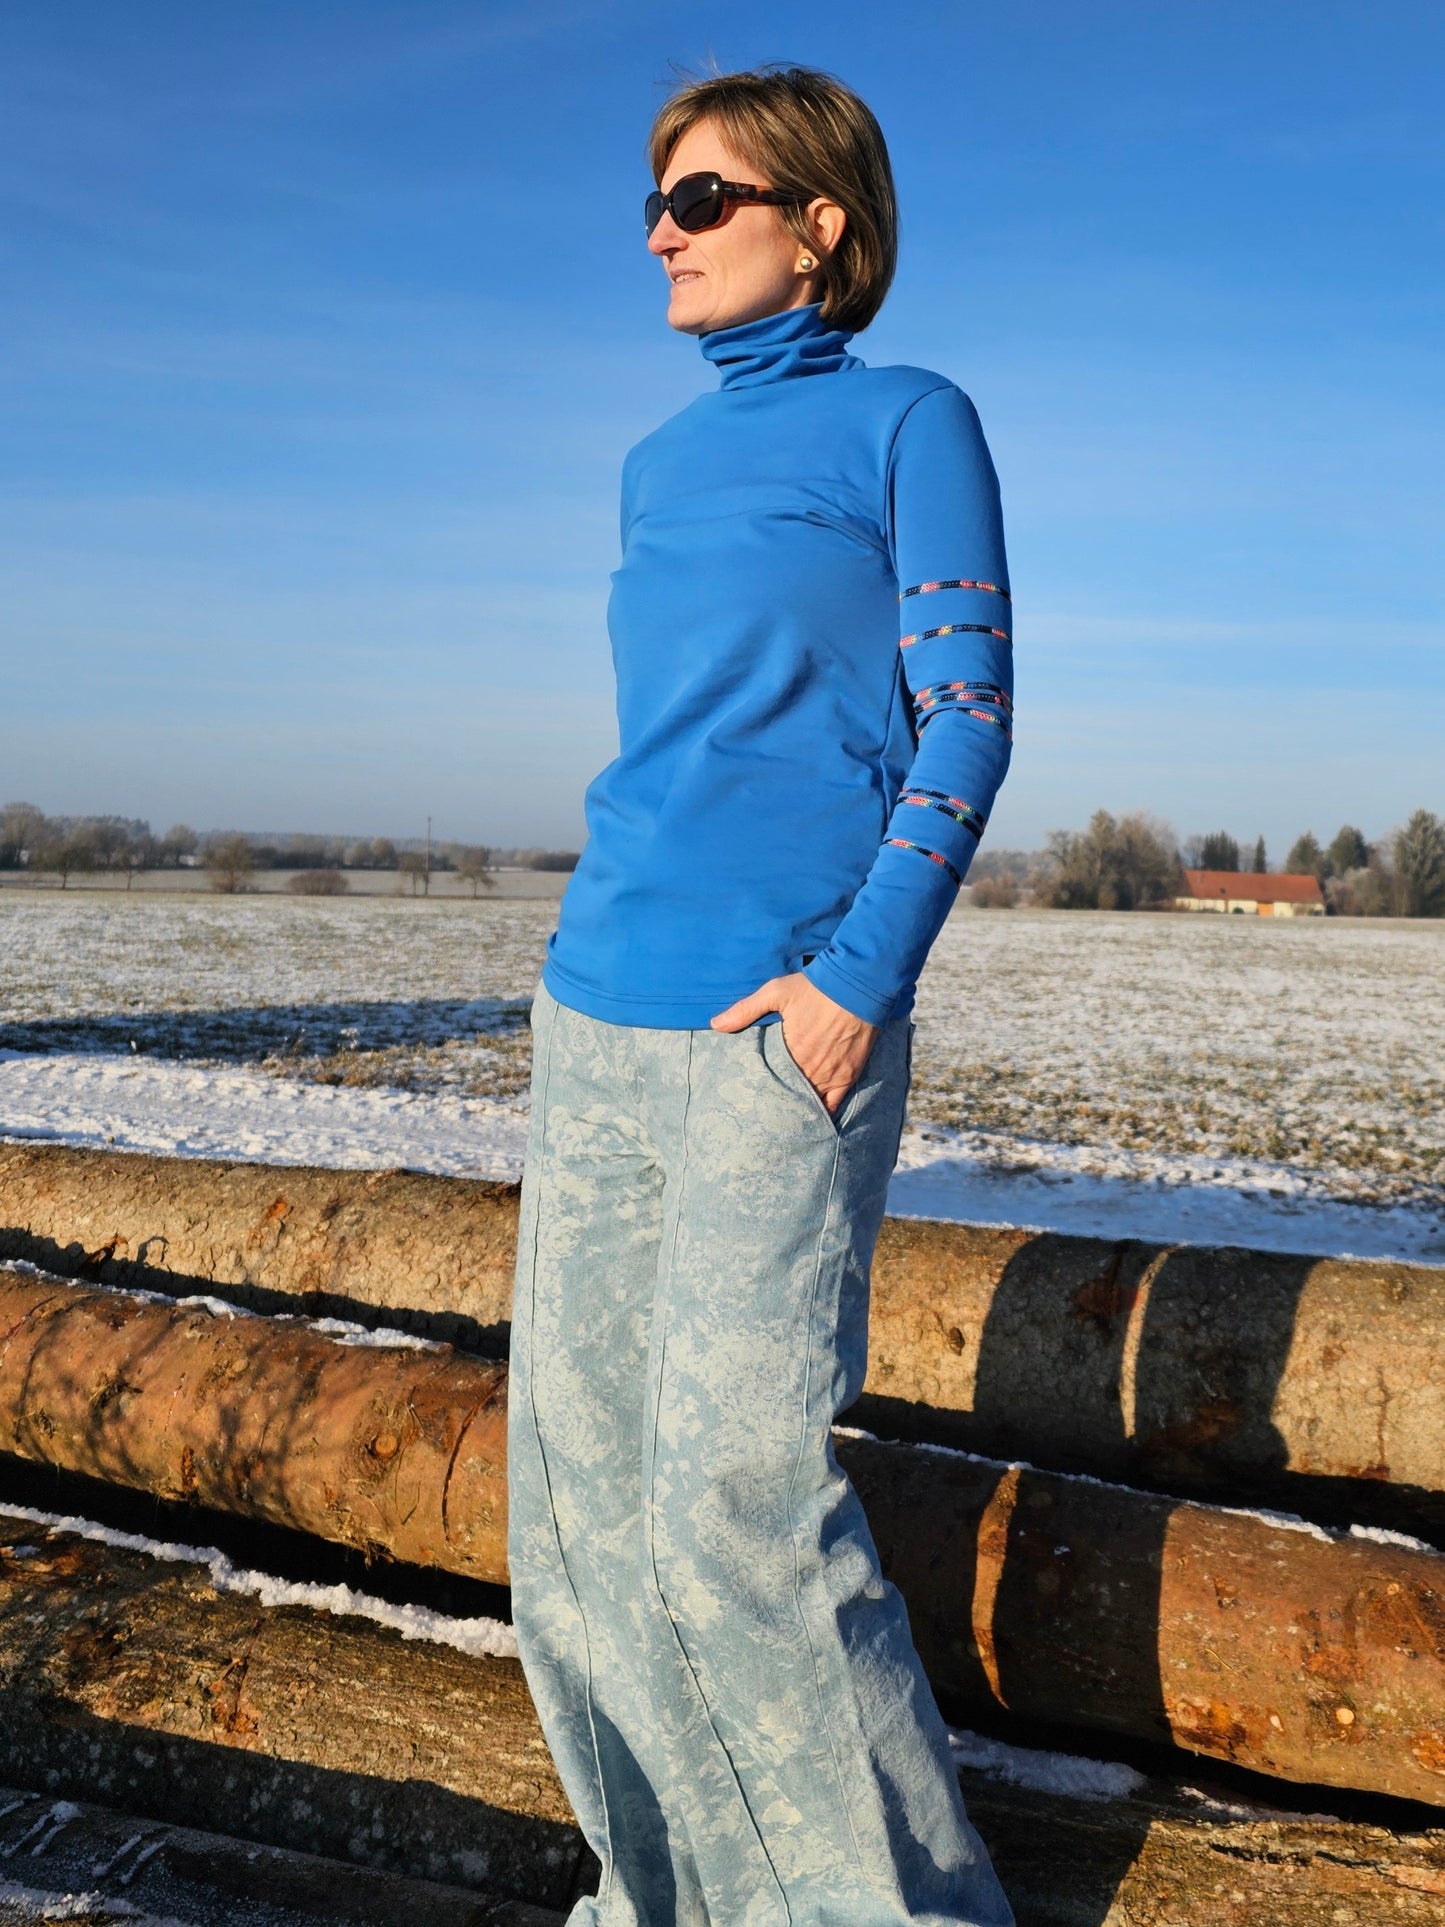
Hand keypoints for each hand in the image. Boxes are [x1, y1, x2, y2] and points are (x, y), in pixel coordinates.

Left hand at [711, 973, 877, 1113]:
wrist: (858, 985)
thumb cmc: (815, 988)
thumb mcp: (775, 992)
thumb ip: (745, 1010)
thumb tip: (715, 1024)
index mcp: (790, 1052)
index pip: (769, 1081)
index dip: (760, 1089)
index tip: (750, 1095)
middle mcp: (810, 1069)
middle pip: (789, 1094)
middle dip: (778, 1100)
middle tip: (764, 1112)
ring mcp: (831, 1075)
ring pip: (810, 1102)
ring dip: (797, 1106)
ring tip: (784, 1116)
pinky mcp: (849, 1075)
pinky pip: (835, 1103)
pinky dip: (823, 1111)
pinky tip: (812, 1116)